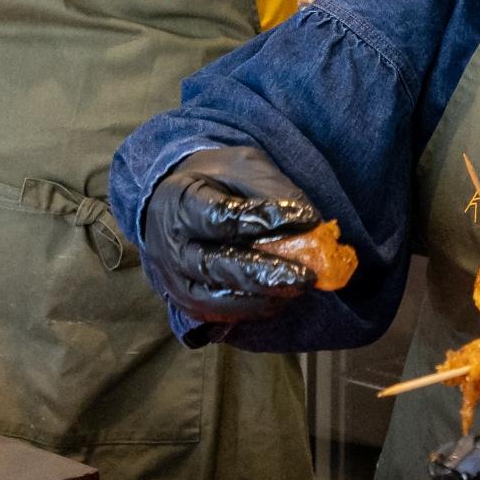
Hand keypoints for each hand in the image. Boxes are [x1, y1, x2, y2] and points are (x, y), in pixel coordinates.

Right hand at [137, 146, 320, 323]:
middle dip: (264, 273)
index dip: (264, 220)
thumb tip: (309, 222)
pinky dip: (251, 309)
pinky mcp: (185, 301)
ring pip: (215, 298)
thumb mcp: (241, 166)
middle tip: (305, 275)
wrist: (172, 204)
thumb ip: (271, 188)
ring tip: (297, 288)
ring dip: (261, 297)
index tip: (306, 219)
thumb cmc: (214, 182)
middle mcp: (170, 245)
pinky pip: (217, 313)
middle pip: (214, 265)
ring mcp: (174, 278)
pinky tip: (279, 299)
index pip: (221, 216)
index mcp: (179, 202)